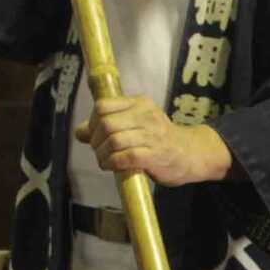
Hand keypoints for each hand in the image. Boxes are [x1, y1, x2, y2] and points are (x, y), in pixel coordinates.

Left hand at [83, 94, 232, 186]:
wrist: (190, 154)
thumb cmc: (159, 140)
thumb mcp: (135, 124)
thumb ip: (107, 125)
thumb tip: (79, 132)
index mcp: (140, 103)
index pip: (103, 106)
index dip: (92, 121)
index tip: (95, 134)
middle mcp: (147, 116)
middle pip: (106, 124)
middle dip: (95, 140)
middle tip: (98, 150)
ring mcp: (152, 136)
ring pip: (113, 141)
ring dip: (102, 154)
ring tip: (103, 160)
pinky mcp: (155, 156)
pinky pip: (125, 157)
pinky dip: (112, 163)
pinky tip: (111, 166)